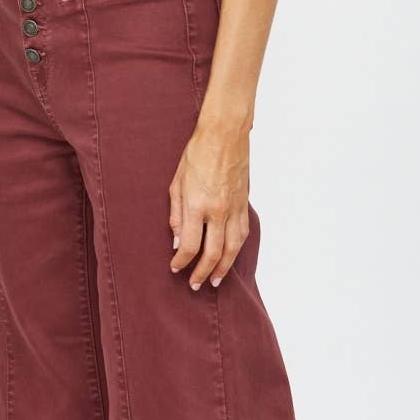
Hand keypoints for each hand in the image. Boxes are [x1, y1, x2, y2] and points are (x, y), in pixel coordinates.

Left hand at [168, 121, 249, 288]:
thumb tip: (175, 240)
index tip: (175, 268)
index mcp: (197, 205)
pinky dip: (236, 249)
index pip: (189, 245)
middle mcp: (218, 211)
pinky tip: (230, 256)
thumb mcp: (176, 183)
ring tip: (215, 280)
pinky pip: (242, 233)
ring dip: (223, 268)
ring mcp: (234, 208)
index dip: (182, 262)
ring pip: (232, 248)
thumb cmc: (197, 154)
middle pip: (213, 253)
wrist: (225, 135)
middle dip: (202, 272)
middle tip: (196, 285)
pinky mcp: (244, 204)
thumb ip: (176, 214)